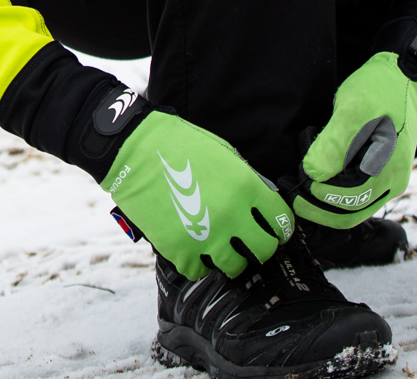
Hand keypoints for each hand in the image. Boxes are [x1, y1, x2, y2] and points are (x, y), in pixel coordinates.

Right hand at [101, 110, 292, 279]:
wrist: (134, 151)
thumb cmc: (179, 146)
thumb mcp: (224, 155)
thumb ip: (247, 183)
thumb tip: (261, 206)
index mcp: (246, 188)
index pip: (282, 222)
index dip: (280, 227)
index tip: (273, 229)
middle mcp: (231, 216)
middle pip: (264, 251)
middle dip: (259, 247)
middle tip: (248, 241)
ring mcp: (205, 236)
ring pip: (235, 267)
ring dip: (229, 257)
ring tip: (217, 244)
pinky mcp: (179, 250)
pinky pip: (200, 271)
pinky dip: (197, 263)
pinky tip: (192, 245)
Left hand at [295, 22, 416, 227]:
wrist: (404, 76)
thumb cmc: (379, 90)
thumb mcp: (352, 110)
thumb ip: (334, 144)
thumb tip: (313, 174)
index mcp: (388, 172)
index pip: (347, 203)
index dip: (316, 197)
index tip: (293, 179)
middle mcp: (392, 183)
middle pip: (349, 213)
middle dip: (316, 205)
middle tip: (289, 189)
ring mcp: (388, 179)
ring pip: (351, 207)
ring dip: (323, 200)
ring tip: (298, 180)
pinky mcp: (381, 172)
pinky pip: (355, 194)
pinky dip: (333, 190)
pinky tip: (316, 173)